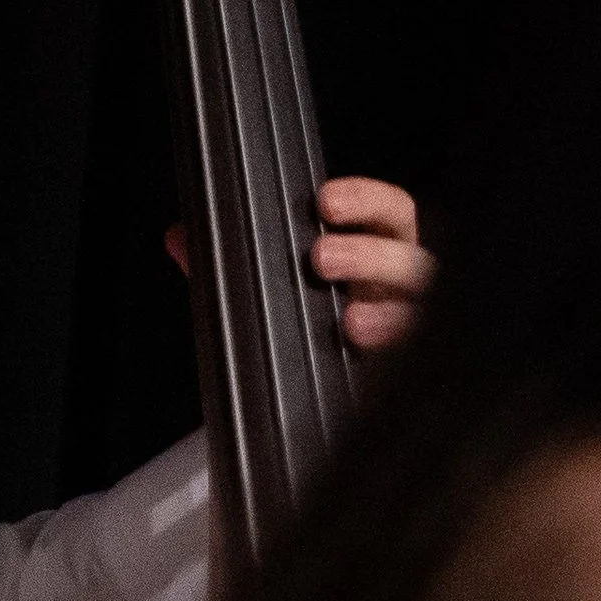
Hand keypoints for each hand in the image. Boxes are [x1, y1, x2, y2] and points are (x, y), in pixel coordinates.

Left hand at [163, 181, 433, 354]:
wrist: (314, 399)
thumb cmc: (301, 326)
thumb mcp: (264, 291)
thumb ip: (226, 262)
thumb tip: (180, 237)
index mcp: (375, 251)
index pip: (387, 213)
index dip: (364, 201)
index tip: (325, 202)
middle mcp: (401, 285)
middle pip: (407, 255)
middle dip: (367, 253)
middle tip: (320, 258)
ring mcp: (412, 325)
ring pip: (421, 305)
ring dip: (387, 307)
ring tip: (348, 318)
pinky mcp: (408, 365)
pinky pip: (417, 356)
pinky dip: (396, 348)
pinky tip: (368, 351)